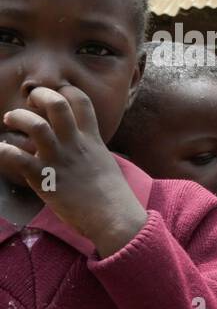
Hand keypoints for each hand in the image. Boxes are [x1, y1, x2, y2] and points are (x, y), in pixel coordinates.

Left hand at [0, 85, 145, 255]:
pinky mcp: (43, 178)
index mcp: (92, 139)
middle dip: (39, 95)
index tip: (57, 95)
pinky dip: (4, 150)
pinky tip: (2, 150)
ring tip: (10, 120)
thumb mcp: (105, 164)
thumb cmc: (113, 196)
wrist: (114, 217)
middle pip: (57, 103)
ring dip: (18, 117)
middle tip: (30, 103)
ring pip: (35, 124)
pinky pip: (16, 157)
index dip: (66, 90)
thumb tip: (83, 150)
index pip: (81, 101)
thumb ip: (91, 151)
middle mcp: (75, 144)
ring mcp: (58, 159)